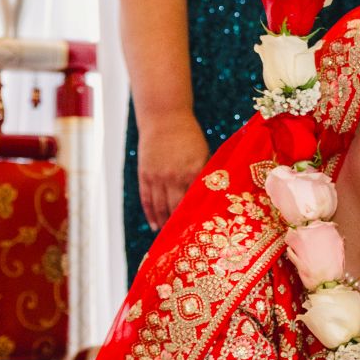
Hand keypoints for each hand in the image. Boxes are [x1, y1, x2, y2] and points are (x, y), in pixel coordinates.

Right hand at [137, 109, 209, 229]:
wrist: (164, 117)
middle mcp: (175, 175)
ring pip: (161, 207)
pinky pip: (147, 200)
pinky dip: (151, 215)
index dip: (198, 219)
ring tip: (170, 239)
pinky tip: (155, 226)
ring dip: (165, 224)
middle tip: (186, 243)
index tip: (203, 234)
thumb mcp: (203, 152)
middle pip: (178, 209)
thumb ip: (206, 174)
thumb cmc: (189, 135)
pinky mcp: (145, 174)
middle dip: (181, 227)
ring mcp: (158, 176)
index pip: (197, 202)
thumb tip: (214, 197)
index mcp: (194, 170)